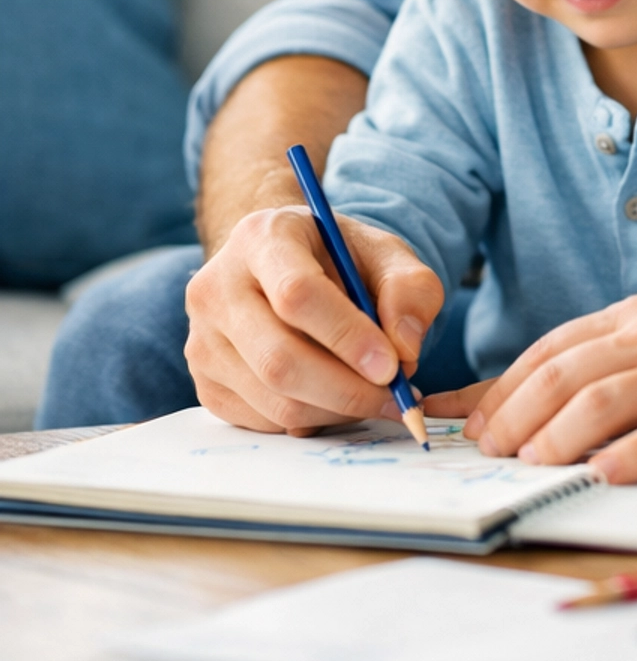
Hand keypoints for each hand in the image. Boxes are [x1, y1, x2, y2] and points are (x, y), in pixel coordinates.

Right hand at [185, 205, 443, 433]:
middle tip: (396, 397)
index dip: (347, 336)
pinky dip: (313, 421)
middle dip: (348, 390)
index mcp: (260, 238)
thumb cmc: (336, 260)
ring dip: (337, 410)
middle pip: (279, 359)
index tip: (392, 365)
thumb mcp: (384, 253)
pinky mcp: (206, 384)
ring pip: (273, 399)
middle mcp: (217, 289)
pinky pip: (264, 422)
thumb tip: (404, 349)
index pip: (296, 294)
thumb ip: (410, 288)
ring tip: (375, 395)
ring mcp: (202, 341)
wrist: (282, 269)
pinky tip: (338, 398)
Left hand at [424, 290, 636, 482]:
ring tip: (528, 469)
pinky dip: (630, 456)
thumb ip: (626, 366)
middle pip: (564, 372)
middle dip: (512, 416)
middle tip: (485, 456)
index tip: (461, 423)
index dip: (500, 386)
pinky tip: (605, 478)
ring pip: (603, 399)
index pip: (552, 348)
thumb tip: (551, 406)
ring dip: (555, 437)